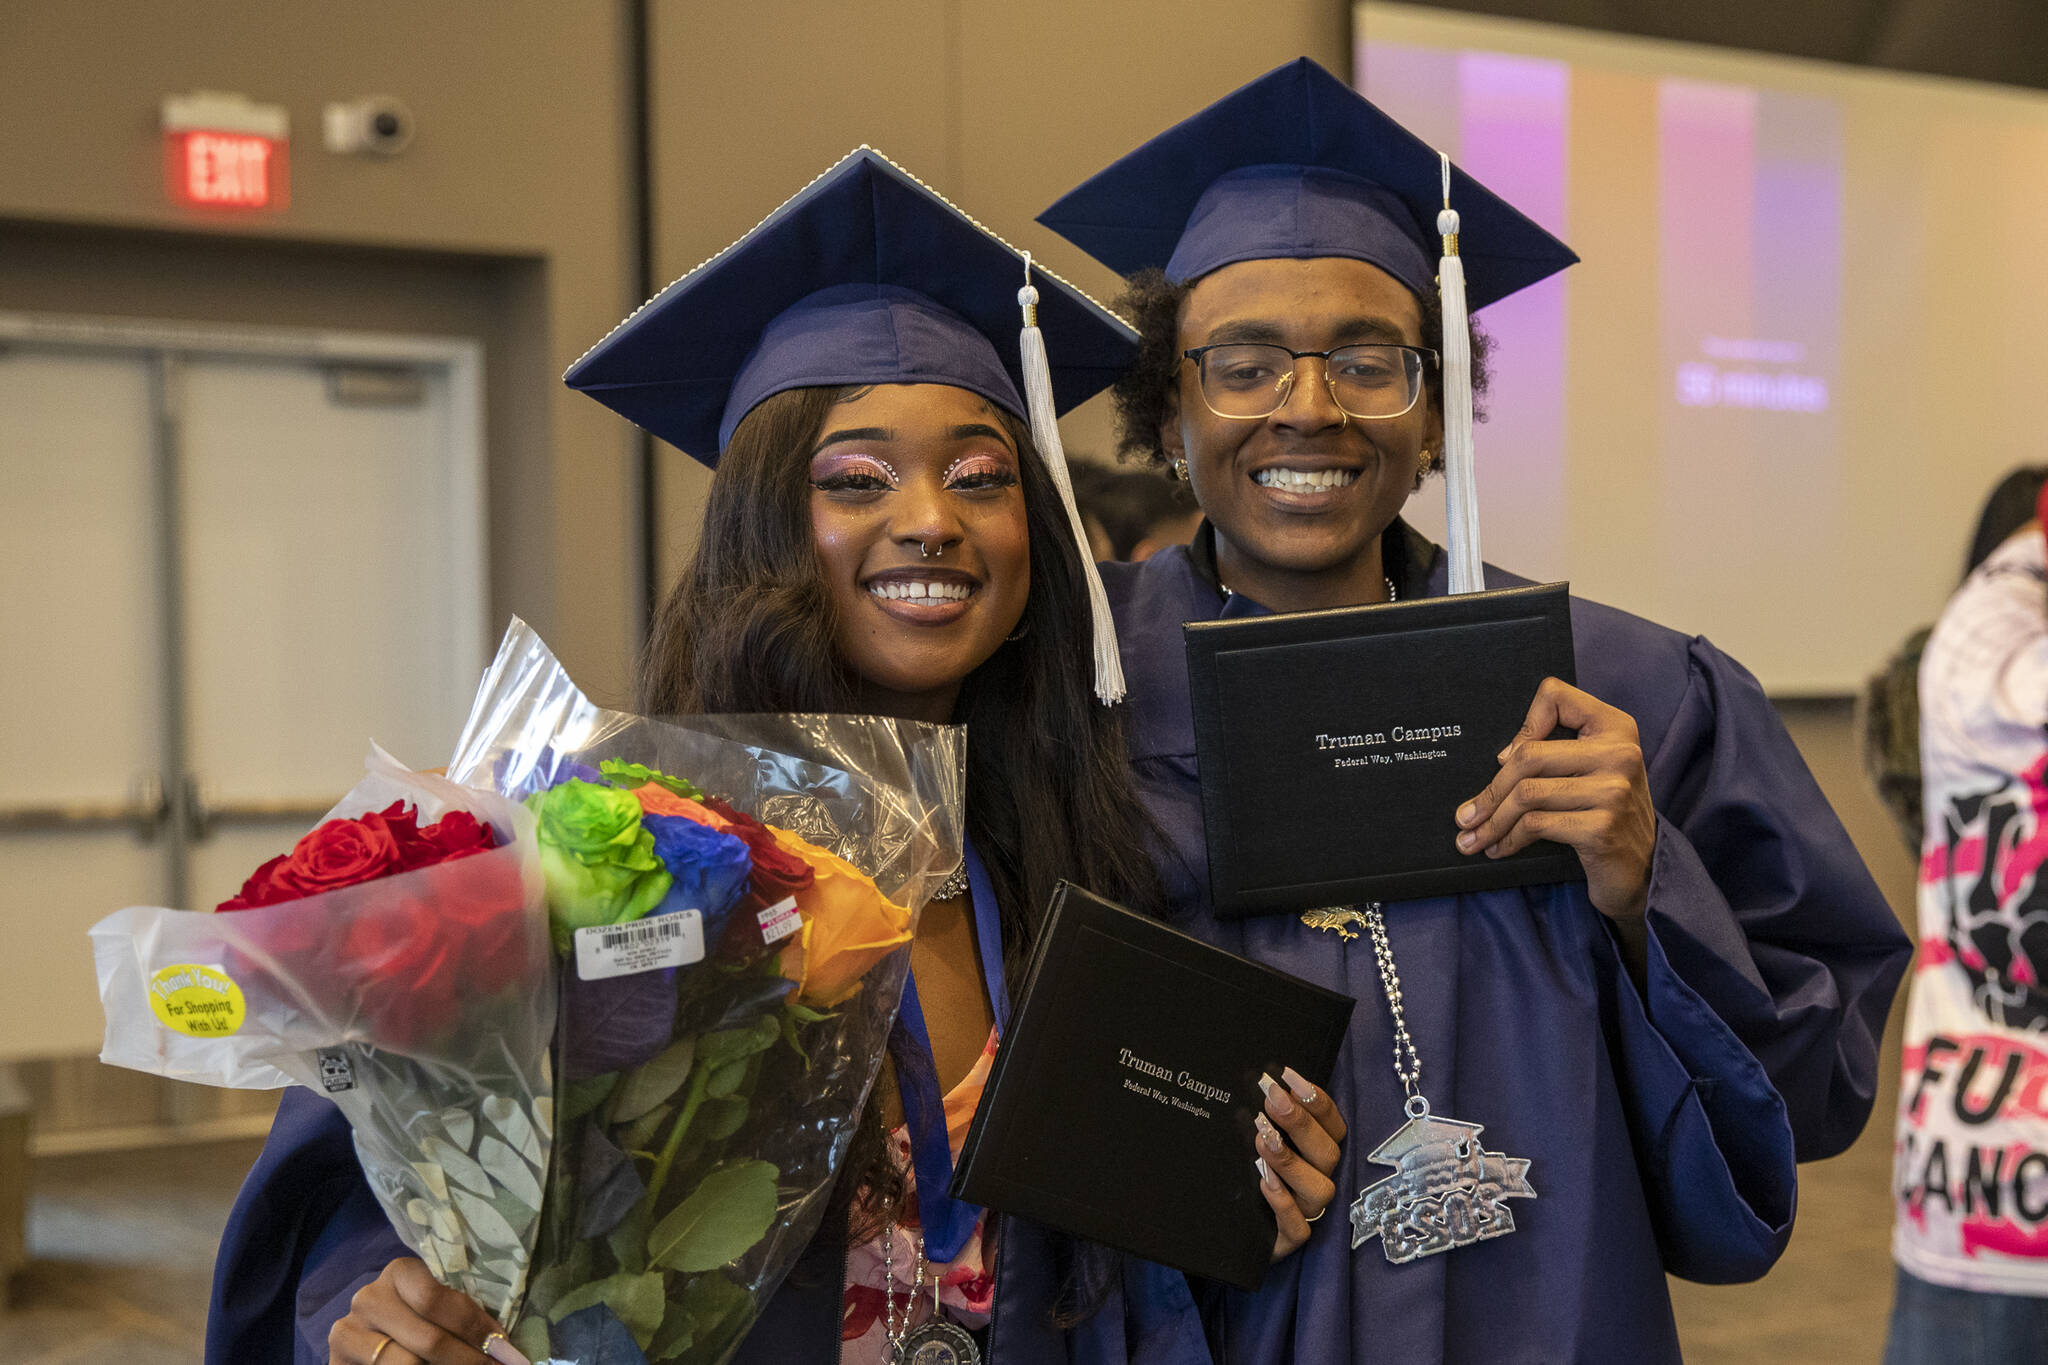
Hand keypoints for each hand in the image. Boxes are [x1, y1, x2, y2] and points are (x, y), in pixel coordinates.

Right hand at [328, 1258, 525, 1364]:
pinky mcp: (336, 1360)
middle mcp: (369, 1297)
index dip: (474, 1328)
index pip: (437, 1300)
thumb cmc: (417, 1322)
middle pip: (428, 1339)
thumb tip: (504, 1349)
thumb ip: (459, 1318)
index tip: (503, 1349)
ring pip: (407, 1363)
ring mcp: (348, 1329)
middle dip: (468, 1359)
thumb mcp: (437, 1312)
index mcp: (400, 1273)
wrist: (370, 1344)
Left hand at [1254, 1065, 1347, 1260]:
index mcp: (1318, 1153)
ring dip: (1292, 1162)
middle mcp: (1319, 1179)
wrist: (1228, 1224)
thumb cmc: (1248, 1171)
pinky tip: (1265, 1183)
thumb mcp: (1258, 1139)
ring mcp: (1307, 1212)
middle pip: (1328, 1153)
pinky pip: (1298, 1228)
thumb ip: (1268, 1117)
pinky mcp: (1289, 1239)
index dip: (1316, 1101)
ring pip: (1320, 1190)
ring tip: (1263, 1141)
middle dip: (1301, 1124)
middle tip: (1272, 1101)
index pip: (1333, 1125)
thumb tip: (1264, 1082)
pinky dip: (1284, 1204)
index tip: (1288, 1077)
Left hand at [1454, 677, 1655, 922]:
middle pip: (1529, 756)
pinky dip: (1509, 839)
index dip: (1524, 724)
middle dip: (1490, 791)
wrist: (1641, 868)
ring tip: (1473, 838)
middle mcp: (1620, 752)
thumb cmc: (1603, 813)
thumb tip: (1503, 757)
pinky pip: (1537, 824)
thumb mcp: (1591, 770)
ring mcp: (1614, 790)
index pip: (1555, 696)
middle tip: (1465, 816)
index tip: (1503, 759)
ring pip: (1527, 794)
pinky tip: (1500, 848)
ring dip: (1492, 821)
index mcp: (1615, 726)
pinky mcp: (1602, 827)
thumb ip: (1556, 750)